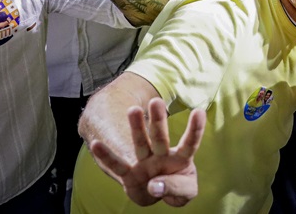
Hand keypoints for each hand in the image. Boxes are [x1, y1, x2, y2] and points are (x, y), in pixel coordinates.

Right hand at [89, 98, 205, 207]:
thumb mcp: (185, 192)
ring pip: (140, 144)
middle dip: (158, 120)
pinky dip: (107, 156)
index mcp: (180, 158)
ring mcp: (144, 162)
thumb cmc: (176, 186)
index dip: (195, 129)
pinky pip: (117, 165)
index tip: (199, 112)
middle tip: (156, 101)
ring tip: (132, 109)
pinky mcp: (129, 174)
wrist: (155, 194)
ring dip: (137, 128)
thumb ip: (176, 188)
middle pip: (160, 137)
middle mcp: (161, 156)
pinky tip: (96, 145)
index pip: (189, 143)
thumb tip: (154, 185)